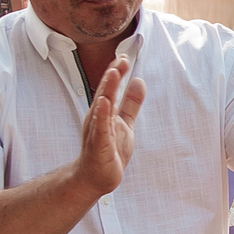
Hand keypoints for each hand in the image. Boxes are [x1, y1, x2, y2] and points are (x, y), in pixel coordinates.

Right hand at [74, 56, 145, 196]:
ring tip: (113, 73)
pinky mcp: (99, 146)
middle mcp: (98, 118)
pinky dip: (103, 116)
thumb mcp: (124, 122)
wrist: (95, 178)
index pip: (110, 88)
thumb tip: (139, 80)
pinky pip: (101, 129)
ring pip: (102, 108)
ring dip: (107, 90)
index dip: (117, 72)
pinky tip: (105, 103)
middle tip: (121, 58)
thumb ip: (131, 103)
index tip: (125, 56)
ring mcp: (97, 131)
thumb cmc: (108, 150)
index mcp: (104, 112)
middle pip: (105, 93)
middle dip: (113, 75)